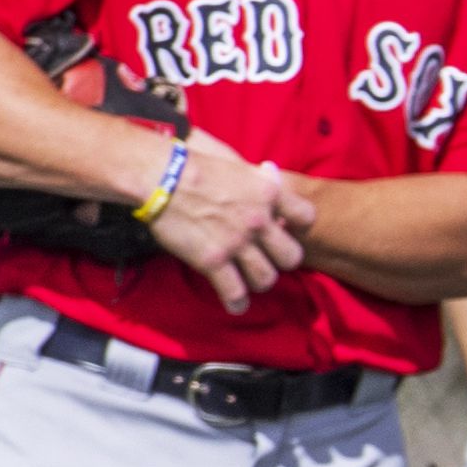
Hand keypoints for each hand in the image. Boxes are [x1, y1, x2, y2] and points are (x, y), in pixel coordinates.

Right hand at [149, 135, 315, 314]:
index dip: (298, 226)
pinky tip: (236, 305)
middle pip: (292, 257)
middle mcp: (259, 220)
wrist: (159, 175)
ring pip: (267, 279)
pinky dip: (237, 302)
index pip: (306, 217)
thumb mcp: (236, 162)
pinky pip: (235, 292)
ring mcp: (237, 243)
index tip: (285, 230)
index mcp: (268, 193)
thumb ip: (257, 176)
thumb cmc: (194, 163)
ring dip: (259, 282)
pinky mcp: (213, 261)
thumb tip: (271, 172)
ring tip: (249, 281)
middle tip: (268, 259)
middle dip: (282, 261)